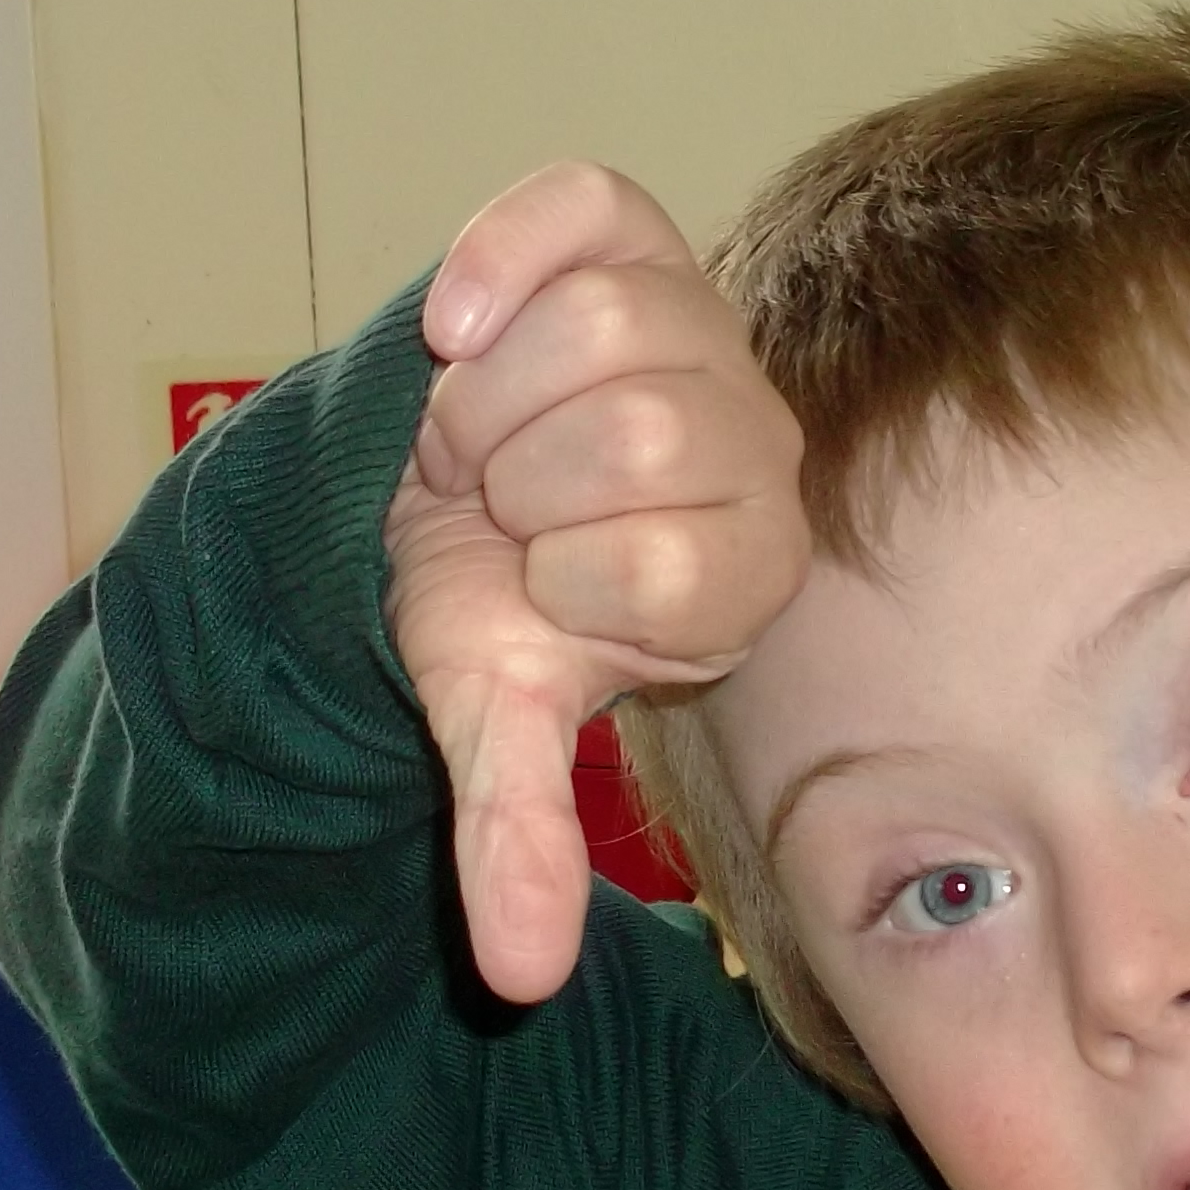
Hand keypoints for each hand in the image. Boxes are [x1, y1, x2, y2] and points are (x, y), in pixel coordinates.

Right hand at [385, 164, 808, 1002]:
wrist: (432, 491)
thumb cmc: (488, 605)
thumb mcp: (490, 716)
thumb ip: (514, 833)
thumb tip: (515, 977)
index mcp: (751, 565)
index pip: (661, 559)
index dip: (560, 574)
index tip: (537, 581)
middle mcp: (757, 438)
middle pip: (637, 433)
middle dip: (519, 482)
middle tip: (504, 502)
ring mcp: (701, 321)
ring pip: (601, 330)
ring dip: (492, 394)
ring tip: (489, 432)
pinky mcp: (627, 229)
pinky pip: (574, 213)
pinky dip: (497, 260)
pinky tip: (464, 318)